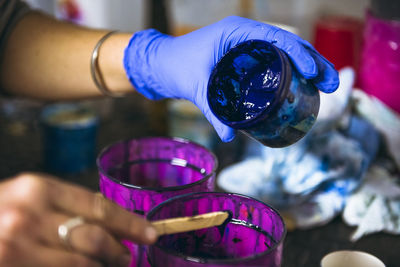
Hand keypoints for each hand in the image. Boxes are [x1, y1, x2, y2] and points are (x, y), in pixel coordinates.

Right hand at [0, 173, 156, 266]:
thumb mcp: (25, 199)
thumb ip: (62, 208)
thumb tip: (107, 225)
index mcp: (38, 188)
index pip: (99, 206)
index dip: (129, 222)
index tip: (150, 234)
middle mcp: (28, 215)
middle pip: (95, 237)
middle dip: (119, 251)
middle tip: (127, 258)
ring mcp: (17, 246)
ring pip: (81, 262)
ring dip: (100, 265)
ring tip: (108, 264)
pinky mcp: (11, 266)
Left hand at [124, 16, 338, 141]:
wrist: (164, 63)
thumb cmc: (177, 66)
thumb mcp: (197, 87)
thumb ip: (212, 112)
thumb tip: (229, 137)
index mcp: (236, 32)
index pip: (276, 37)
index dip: (300, 53)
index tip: (314, 72)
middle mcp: (246, 35)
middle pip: (288, 44)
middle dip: (314, 62)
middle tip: (332, 84)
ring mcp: (248, 45)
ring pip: (285, 52)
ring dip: (308, 66)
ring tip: (327, 86)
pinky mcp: (247, 57)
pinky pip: (275, 60)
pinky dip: (293, 70)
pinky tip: (305, 85)